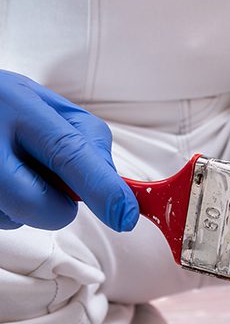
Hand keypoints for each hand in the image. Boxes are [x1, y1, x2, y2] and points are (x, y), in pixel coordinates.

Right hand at [0, 71, 137, 230]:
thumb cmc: (4, 105)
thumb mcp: (44, 103)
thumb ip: (84, 137)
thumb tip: (112, 184)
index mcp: (17, 108)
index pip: (67, 153)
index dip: (102, 189)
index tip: (125, 215)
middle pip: (42, 206)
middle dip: (59, 205)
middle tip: (48, 177)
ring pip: (21, 219)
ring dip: (29, 204)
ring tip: (10, 165)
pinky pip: (3, 220)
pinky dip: (9, 206)